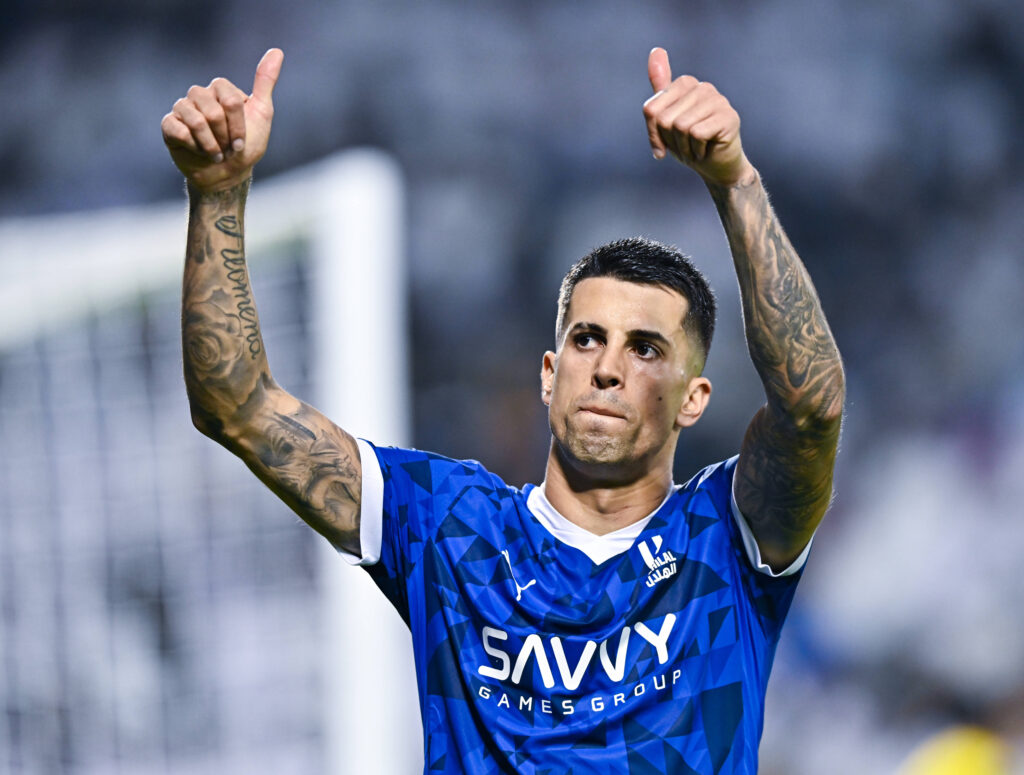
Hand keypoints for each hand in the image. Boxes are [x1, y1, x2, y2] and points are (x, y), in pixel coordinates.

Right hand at [162, 48, 283, 191]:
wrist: (227, 175)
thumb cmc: (247, 145)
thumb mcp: (262, 113)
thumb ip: (265, 82)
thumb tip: (277, 51)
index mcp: (220, 89)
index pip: (230, 100)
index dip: (238, 126)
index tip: (242, 142)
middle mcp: (199, 95)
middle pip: (212, 110)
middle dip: (225, 137)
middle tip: (228, 149)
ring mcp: (182, 109)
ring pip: (195, 120)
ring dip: (210, 145)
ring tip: (215, 154)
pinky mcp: (169, 125)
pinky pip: (178, 130)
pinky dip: (194, 147)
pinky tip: (198, 152)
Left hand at [642, 47, 754, 186]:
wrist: (715, 167)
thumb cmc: (689, 144)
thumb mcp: (665, 120)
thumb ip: (659, 88)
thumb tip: (656, 49)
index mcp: (685, 84)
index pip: (651, 109)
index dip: (653, 134)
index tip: (663, 145)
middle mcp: (703, 87)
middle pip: (664, 118)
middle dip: (671, 141)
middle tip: (686, 146)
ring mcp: (718, 100)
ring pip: (680, 126)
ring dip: (684, 147)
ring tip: (697, 148)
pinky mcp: (728, 116)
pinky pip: (696, 134)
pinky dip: (697, 150)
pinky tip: (707, 149)